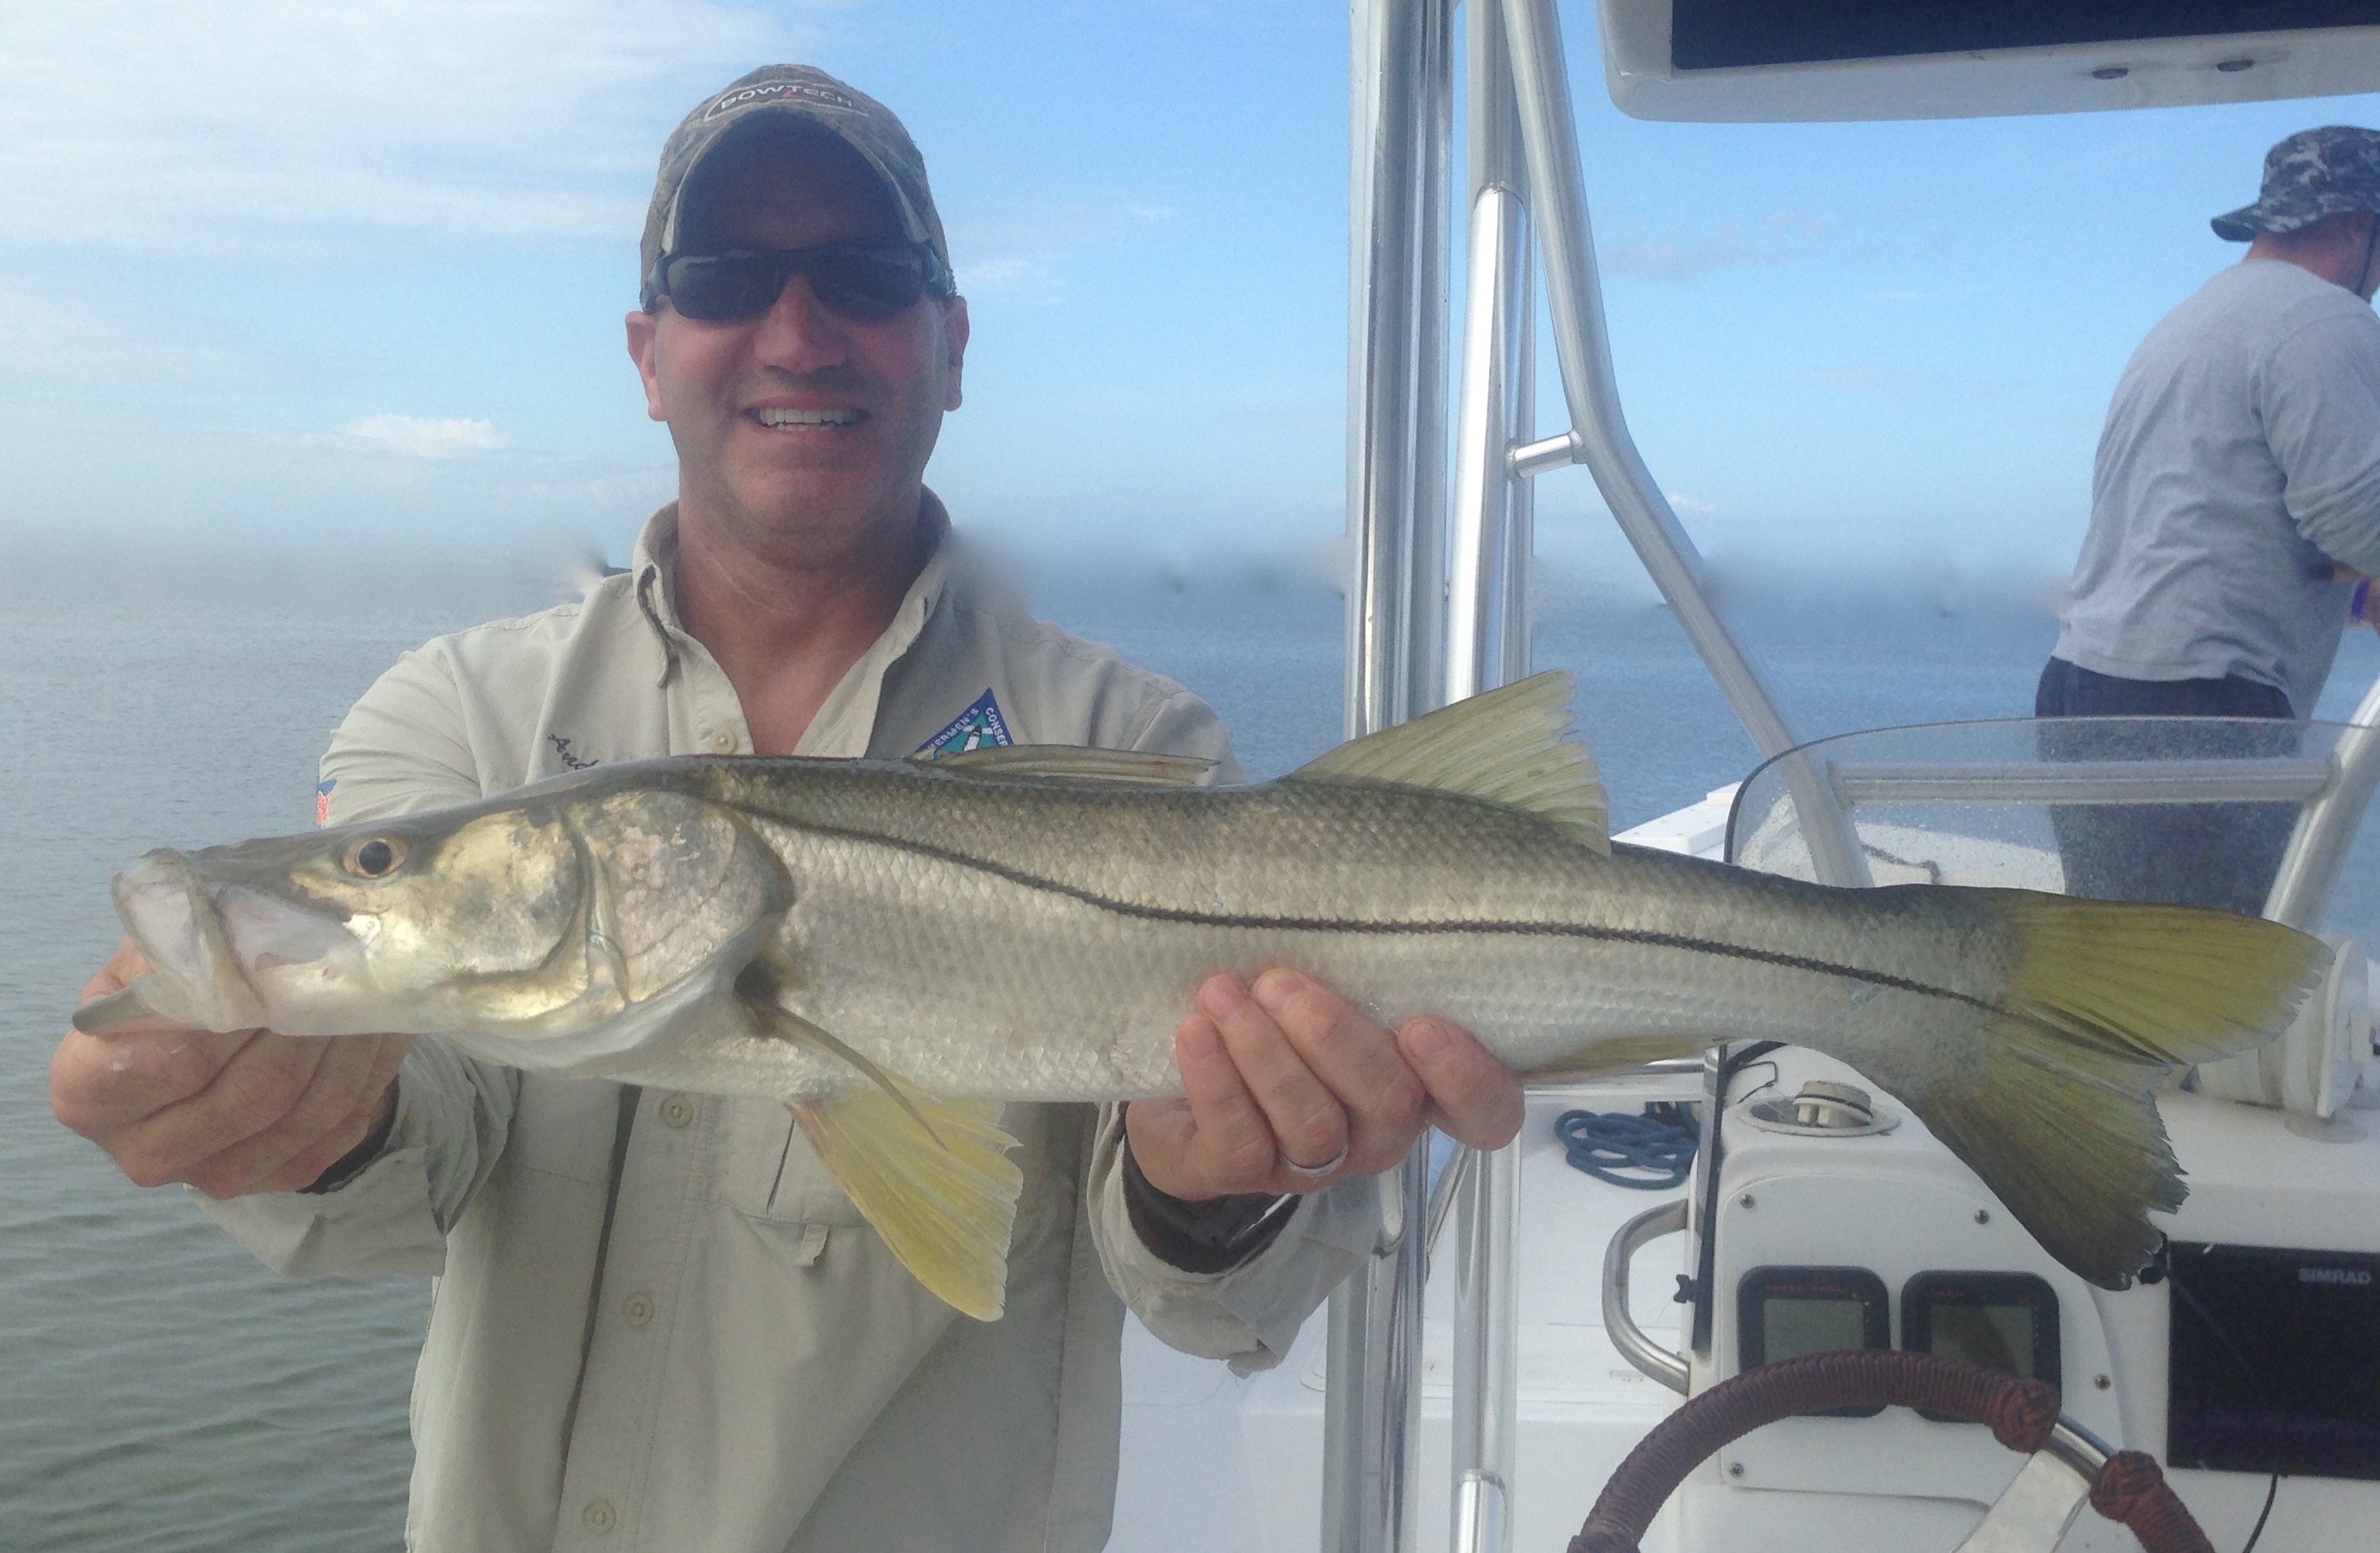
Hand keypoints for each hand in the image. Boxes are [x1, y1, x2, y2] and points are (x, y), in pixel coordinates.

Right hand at [52, 937, 412, 1196]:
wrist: (205, 1047)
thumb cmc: (171, 990)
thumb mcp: (155, 957)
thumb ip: (181, 950)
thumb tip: (238, 933)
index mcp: (89, 1091)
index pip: (167, 1062)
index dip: (228, 1016)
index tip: (272, 970)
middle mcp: (144, 1148)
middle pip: (248, 1094)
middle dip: (305, 1028)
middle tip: (341, 973)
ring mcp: (214, 1174)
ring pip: (305, 1112)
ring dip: (349, 1046)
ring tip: (369, 991)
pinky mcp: (279, 1177)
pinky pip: (340, 1125)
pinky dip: (369, 1070)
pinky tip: (379, 1024)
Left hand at [1124, 968, 1523, 1201]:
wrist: (1181, 1096)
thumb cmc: (1272, 1024)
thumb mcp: (1321, 989)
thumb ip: (1350, 966)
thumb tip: (1346, 894)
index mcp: (1417, 1085)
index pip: (1486, 1112)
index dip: (1468, 1079)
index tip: (1422, 1026)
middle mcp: (1378, 1133)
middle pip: (1389, 1103)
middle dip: (1333, 1037)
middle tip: (1278, 982)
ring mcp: (1316, 1164)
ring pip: (1314, 1124)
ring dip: (1266, 1054)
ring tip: (1223, 995)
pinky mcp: (1245, 1174)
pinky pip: (1242, 1139)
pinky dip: (1218, 1080)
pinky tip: (1196, 1031)